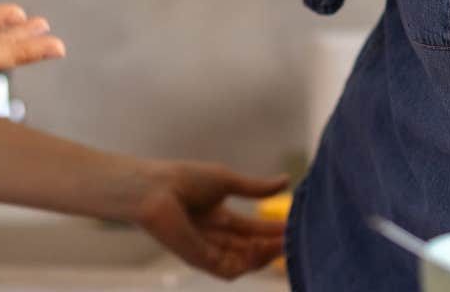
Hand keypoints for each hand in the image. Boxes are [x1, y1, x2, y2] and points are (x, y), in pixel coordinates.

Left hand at [130, 161, 290, 279]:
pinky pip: (232, 270)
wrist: (155, 189)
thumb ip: (256, 188)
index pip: (253, 229)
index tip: (295, 224)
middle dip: (274, 244)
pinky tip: (259, 247)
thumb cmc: (182, 180)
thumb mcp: (226, 181)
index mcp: (219, 218)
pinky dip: (249, 263)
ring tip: (281, 243)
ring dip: (265, 256)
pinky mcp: (201, 261)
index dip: (273, 229)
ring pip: (245, 263)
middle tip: (295, 237)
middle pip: (252, 248)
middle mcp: (215, 237)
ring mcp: (208, 251)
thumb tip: (287, 180)